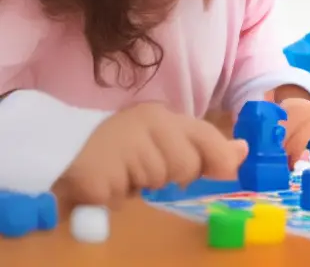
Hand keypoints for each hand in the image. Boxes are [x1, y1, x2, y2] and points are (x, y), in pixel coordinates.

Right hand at [53, 102, 247, 207]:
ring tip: (125, 171)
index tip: (225, 169)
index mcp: (164, 115)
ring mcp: (122, 144)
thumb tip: (244, 152)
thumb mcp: (167, 138)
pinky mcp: (99, 171)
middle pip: (186, 166)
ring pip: (157, 181)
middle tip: (149, 168)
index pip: (204, 134)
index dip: (218, 155)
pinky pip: (125, 196)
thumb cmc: (123, 144)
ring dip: (143, 185)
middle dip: (172, 176)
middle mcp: (146, 123)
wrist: (63, 147)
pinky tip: (108, 181)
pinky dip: (118, 196)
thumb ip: (207, 145)